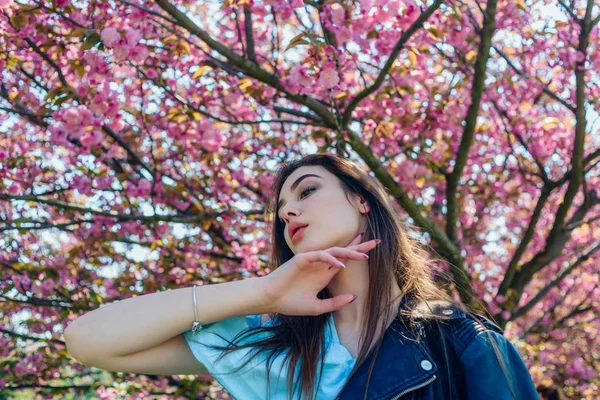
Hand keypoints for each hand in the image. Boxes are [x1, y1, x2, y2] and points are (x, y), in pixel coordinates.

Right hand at [259, 235, 379, 315]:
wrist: (271, 300)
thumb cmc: (291, 303)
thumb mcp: (318, 307)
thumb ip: (335, 303)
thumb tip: (354, 297)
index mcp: (324, 274)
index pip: (344, 260)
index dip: (357, 254)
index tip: (371, 251)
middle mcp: (320, 265)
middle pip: (343, 252)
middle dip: (359, 247)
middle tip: (376, 242)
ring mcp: (312, 260)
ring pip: (334, 251)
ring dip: (349, 252)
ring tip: (363, 256)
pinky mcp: (302, 259)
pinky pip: (319, 255)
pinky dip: (330, 258)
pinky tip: (340, 265)